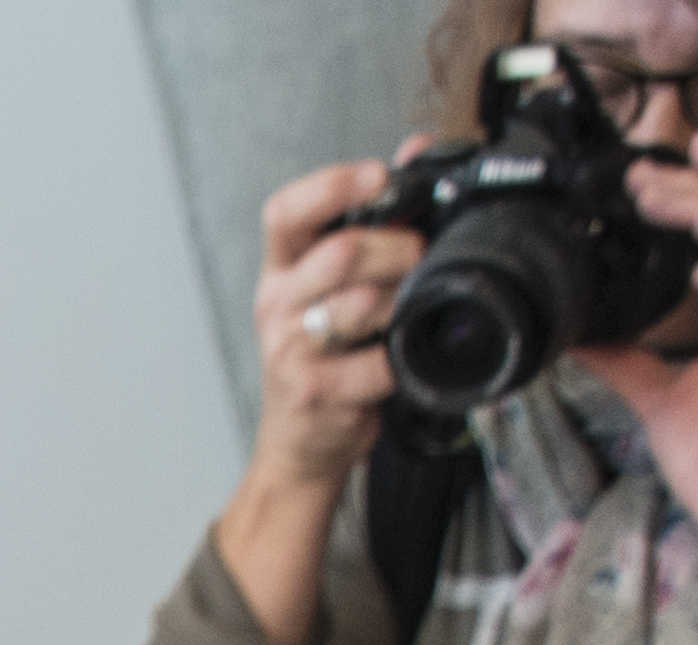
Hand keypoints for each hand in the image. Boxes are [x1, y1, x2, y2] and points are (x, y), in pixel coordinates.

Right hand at [239, 164, 418, 509]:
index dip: (331, 187)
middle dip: (395, 248)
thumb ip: (372, 219)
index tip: (378, 176)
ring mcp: (290, 350)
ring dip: (401, 302)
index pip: (286, 213)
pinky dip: (399, 358)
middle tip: (420, 256)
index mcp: (280, 270)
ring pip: (359, 304)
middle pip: (339, 254)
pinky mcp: (312, 392)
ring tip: (409, 310)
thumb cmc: (325, 357)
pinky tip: (399, 357)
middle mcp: (277, 306)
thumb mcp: (333, 286)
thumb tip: (416, 148)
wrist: (300, 443)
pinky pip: (374, 363)